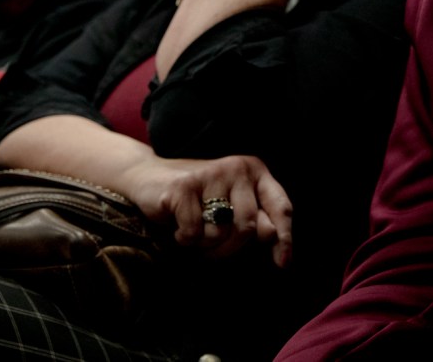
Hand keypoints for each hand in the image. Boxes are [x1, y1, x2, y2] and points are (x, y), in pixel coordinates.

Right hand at [123, 154, 292, 266]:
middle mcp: (237, 168)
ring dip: (204, 245)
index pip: (281, 207)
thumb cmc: (197, 199)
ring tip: (194, 229)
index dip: (285, 238)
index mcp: (255, 171)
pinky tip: (176, 224)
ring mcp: (211, 175)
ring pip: (221, 233)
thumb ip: (254, 219)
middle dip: (229, 248)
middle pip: (248, 227)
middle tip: (210, 247)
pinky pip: (193, 233)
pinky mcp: (184, 187)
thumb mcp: (230, 208)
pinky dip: (183, 239)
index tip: (282, 265)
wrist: (148, 177)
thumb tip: (272, 236)